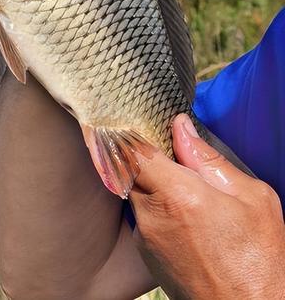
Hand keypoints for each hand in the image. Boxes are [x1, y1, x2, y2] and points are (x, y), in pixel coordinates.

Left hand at [131, 114, 284, 299]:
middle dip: (144, 158)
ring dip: (150, 184)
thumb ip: (209, 160)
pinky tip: (181, 215)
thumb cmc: (257, 263)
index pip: (132, 151)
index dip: (132, 134)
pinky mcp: (144, 253)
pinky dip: (154, 208)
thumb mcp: (252, 199)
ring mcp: (144, 236)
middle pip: (130, 169)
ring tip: (182, 189)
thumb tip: (181, 129)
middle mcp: (151, 214)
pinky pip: (141, 216)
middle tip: (169, 156)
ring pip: (135, 192)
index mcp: (177, 194)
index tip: (138, 124)